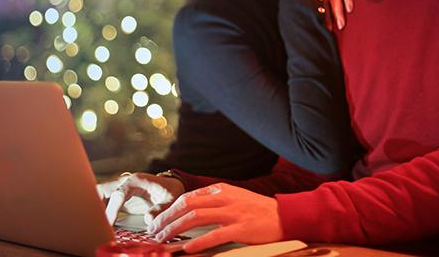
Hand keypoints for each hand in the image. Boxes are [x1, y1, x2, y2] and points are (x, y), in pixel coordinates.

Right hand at [97, 172, 184, 224]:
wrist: (170, 186)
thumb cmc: (170, 191)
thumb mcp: (170, 200)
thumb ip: (161, 209)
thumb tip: (148, 220)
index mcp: (135, 181)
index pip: (119, 194)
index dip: (113, 209)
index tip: (109, 223)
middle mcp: (124, 182)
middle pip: (101, 190)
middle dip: (94, 205)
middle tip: (94, 223)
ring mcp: (119, 189)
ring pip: (98, 195)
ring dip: (93, 208)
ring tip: (93, 224)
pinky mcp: (117, 198)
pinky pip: (102, 202)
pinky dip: (98, 211)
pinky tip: (99, 224)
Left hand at [147, 183, 282, 252]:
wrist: (284, 216)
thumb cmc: (258, 210)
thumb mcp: (234, 198)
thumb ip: (214, 202)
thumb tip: (189, 211)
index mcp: (221, 189)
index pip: (188, 196)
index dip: (169, 209)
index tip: (157, 220)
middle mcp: (224, 198)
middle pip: (187, 204)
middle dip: (167, 218)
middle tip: (154, 231)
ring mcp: (233, 212)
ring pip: (196, 217)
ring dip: (175, 229)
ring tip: (163, 239)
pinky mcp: (241, 228)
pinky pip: (215, 235)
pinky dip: (198, 242)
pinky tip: (187, 249)